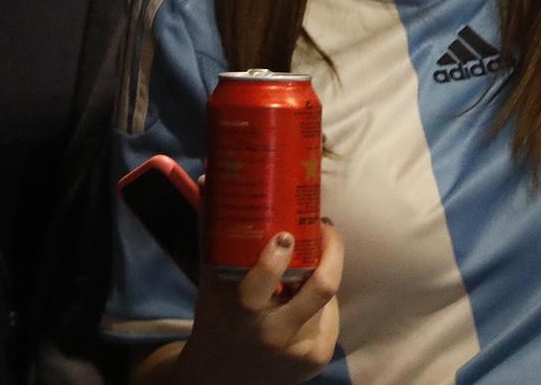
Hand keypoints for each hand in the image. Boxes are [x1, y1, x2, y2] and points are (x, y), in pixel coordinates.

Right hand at [173, 225, 343, 383]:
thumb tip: (208, 176)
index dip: (278, 255)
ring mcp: (298, 350)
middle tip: (324, 227)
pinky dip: (319, 301)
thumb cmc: (218, 319)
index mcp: (238, 310)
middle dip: (332, 250)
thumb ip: (212, 232)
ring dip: (321, 273)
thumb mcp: (211, 282)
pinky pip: (329, 314)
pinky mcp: (317, 359)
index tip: (285, 234)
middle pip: (321, 285)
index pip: (262, 280)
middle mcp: (270, 333)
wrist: (221, 379)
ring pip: (326, 294)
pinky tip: (301, 301)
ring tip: (307, 264)